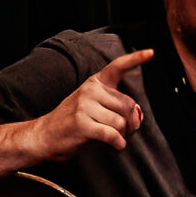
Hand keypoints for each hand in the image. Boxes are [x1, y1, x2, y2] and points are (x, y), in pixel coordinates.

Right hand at [32, 49, 151, 158]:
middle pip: (128, 105)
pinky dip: (118, 142)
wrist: (44, 135)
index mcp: (95, 83)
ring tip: (115, 137)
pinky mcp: (81, 123)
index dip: (136, 59)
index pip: (117, 67)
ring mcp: (84, 105)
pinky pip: (112, 134)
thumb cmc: (74, 122)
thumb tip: (138, 117)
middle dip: (131, 121)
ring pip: (121, 122)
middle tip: (124, 130)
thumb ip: (116, 107)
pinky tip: (117, 145)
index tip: (151, 52)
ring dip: (123, 134)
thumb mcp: (93, 106)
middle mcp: (90, 90)